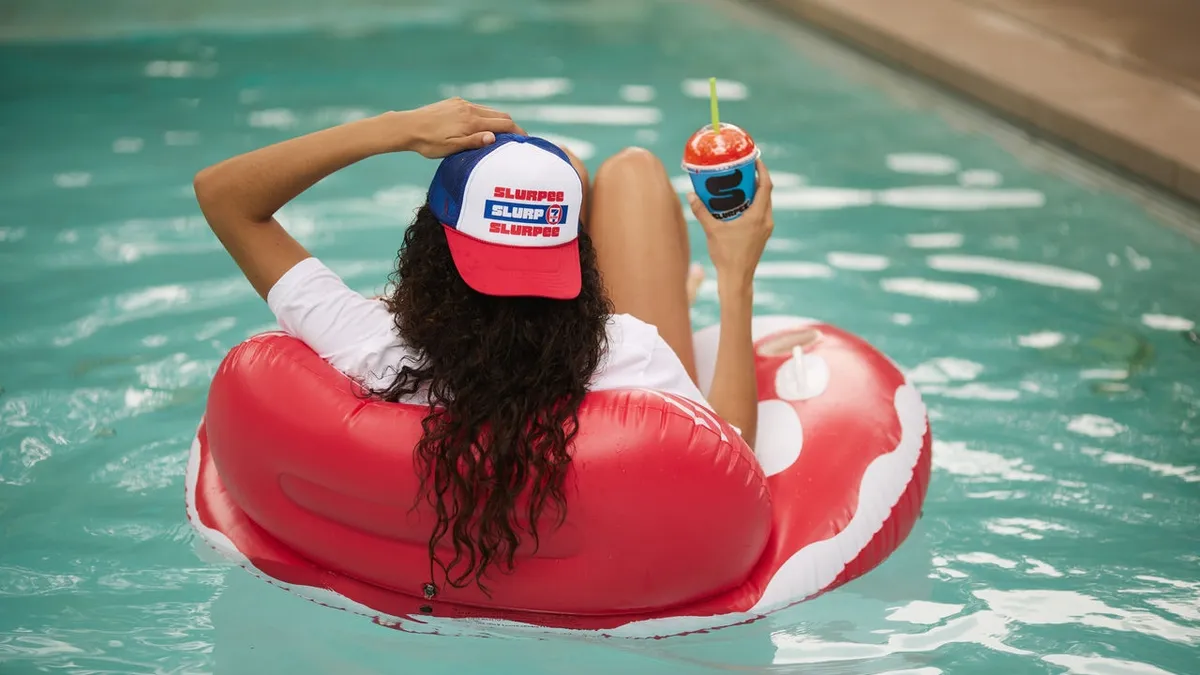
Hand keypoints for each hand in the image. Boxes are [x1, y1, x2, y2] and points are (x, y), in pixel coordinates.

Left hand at [393, 98, 525, 157]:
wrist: (407, 127)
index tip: (526, 141)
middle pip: (500, 114)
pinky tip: (481, 127)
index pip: (504, 123)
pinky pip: (476, 108)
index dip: (518, 132)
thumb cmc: (428, 143)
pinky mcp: (454, 102)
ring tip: (501, 135)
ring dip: (498, 120)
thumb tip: (495, 137)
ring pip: (489, 110)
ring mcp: (462, 104)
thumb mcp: (452, 148)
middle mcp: (470, 109)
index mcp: (472, 121)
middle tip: (516, 140)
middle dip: (511, 126)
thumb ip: (474, 142)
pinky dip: (485, 116)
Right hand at [687, 158, 773, 287]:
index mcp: (758, 216)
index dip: (762, 170)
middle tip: (742, 170)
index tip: (755, 159)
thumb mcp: (712, 231)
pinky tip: (739, 205)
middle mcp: (766, 221)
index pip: (766, 186)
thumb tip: (690, 195)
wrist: (737, 278)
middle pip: (766, 193)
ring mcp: (766, 229)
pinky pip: (761, 214)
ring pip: (764, 204)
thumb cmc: (726, 255)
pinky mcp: (762, 236)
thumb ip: (701, 212)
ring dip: (755, 193)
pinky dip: (753, 205)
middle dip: (756, 179)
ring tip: (739, 185)